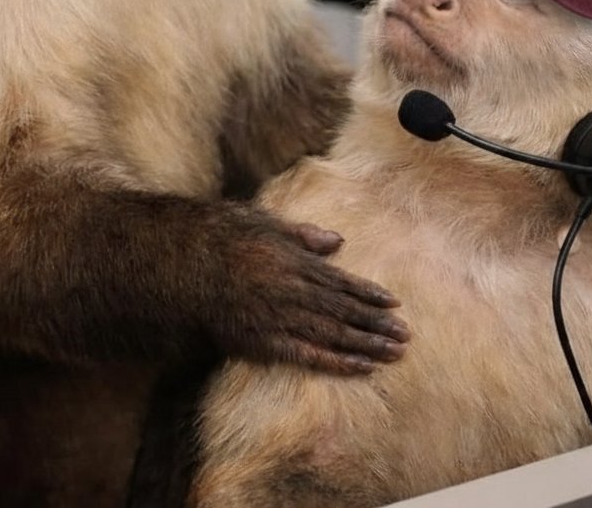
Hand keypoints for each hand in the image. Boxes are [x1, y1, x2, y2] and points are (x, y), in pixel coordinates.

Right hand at [206, 207, 408, 374]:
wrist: (185, 264)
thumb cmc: (223, 237)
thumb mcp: (266, 224)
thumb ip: (304, 235)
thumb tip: (337, 243)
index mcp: (297, 262)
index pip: (342, 282)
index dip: (370, 294)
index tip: (395, 303)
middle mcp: (295, 291)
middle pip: (345, 311)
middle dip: (377, 323)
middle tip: (406, 335)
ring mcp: (282, 318)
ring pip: (334, 335)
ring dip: (367, 345)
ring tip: (395, 353)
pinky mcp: (265, 342)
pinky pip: (308, 356)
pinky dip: (338, 362)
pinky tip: (361, 368)